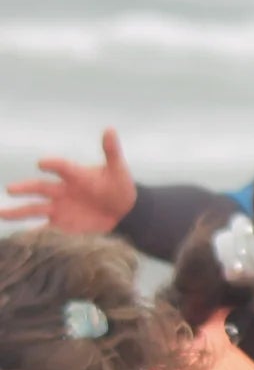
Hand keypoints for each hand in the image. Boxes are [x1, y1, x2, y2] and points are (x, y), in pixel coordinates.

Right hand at [2, 128, 138, 230]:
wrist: (124, 211)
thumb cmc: (119, 187)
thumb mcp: (117, 170)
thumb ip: (112, 152)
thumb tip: (110, 129)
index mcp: (74, 175)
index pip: (62, 168)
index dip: (53, 164)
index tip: (43, 163)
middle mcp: (61, 191)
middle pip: (40, 188)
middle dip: (25, 189)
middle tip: (11, 189)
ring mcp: (59, 208)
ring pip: (34, 209)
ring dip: (18, 212)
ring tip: (1, 213)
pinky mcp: (62, 225)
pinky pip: (45, 230)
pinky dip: (34, 235)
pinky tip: (22, 240)